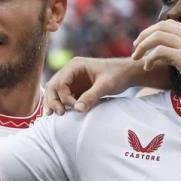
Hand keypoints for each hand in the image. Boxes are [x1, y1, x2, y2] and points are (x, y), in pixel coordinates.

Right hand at [45, 57, 160, 115]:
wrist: (127, 74)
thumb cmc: (117, 75)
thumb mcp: (105, 85)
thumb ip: (91, 96)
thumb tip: (77, 110)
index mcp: (75, 66)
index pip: (60, 82)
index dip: (64, 96)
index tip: (75, 107)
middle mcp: (71, 71)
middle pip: (53, 86)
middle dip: (53, 100)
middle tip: (59, 114)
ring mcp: (73, 80)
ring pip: (56, 92)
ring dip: (54, 103)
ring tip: (52, 115)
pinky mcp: (77, 87)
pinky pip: (65, 96)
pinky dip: (62, 104)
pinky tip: (62, 113)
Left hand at [131, 20, 180, 104]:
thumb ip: (177, 51)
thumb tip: (159, 51)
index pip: (167, 24)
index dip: (151, 31)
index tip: (142, 43)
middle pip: (160, 27)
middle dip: (144, 36)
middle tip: (135, 49)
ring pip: (157, 37)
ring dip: (143, 47)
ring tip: (137, 58)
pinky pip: (159, 51)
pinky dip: (149, 58)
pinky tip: (148, 67)